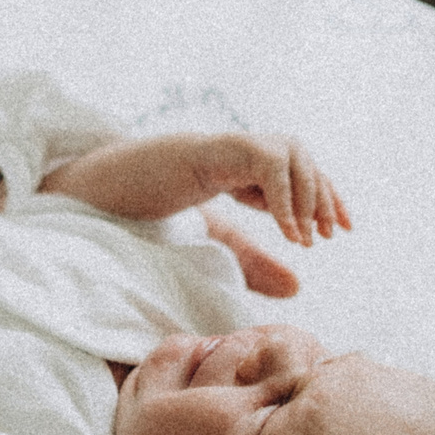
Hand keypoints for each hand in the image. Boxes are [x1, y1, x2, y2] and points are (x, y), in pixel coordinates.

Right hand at [41, 133, 349, 245]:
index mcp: (234, 165)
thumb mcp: (211, 242)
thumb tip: (299, 287)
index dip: (324, 191)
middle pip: (298, 151)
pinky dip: (284, 196)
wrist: (92, 201)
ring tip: (307, 235)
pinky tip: (289, 232)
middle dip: (322, 191)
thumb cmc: (144, 218)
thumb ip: (253, 261)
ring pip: (287, 150)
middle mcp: (230, 149)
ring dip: (306, 190)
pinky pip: (264, 161)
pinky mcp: (206, 152)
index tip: (342, 226)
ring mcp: (218, 147)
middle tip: (328, 233)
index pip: (295, 165)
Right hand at [192, 132, 350, 247]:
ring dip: (305, 217)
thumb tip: (298, 275)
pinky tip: (290, 233)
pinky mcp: (263, 151)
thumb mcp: (266, 209)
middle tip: (320, 240)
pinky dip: (286, 211)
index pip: (324, 182)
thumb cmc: (234, 184)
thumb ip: (284, 227)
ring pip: (304, 185)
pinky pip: (281, 185)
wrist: (196, 166)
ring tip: (303, 241)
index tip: (347, 228)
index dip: (336, 205)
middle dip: (321, 215)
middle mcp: (293, 148)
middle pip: (318, 184)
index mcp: (298, 158)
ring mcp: (279, 146)